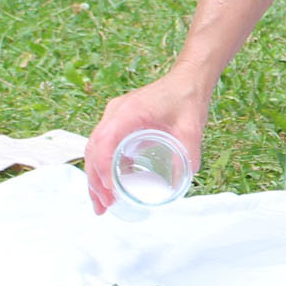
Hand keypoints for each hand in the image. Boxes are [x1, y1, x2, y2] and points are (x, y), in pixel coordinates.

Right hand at [83, 71, 208, 215]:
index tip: (110, 188)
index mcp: (129, 110)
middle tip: (103, 207)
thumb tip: (187, 176)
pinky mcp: (119, 123)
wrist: (188, 79)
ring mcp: (114, 117)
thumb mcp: (191, 126)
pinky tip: (111, 187)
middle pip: (94, 149)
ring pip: (95, 150)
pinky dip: (103, 167)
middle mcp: (115, 113)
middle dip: (95, 180)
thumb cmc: (187, 97)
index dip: (103, 165)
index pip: (105, 139)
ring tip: (102, 204)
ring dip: (96, 178)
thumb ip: (189, 150)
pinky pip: (104, 147)